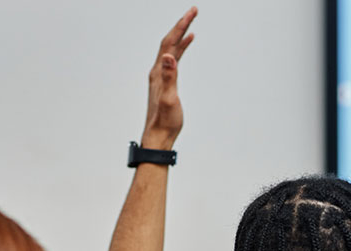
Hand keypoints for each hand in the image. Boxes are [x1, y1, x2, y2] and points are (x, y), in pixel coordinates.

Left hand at [142, 7, 197, 150]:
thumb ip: (169, 77)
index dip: (180, 26)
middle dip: (181, 24)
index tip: (192, 13)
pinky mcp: (165, 82)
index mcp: (158, 72)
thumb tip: (169, 56)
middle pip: (169, 41)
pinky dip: (181, 48)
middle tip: (194, 10)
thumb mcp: (169, 99)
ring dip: (181, 34)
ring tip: (191, 22)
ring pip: (171, 49)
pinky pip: (173, 59)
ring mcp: (161, 76)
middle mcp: (157, 70)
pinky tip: (187, 44)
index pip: (169, 43)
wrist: (158, 137)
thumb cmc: (164, 121)